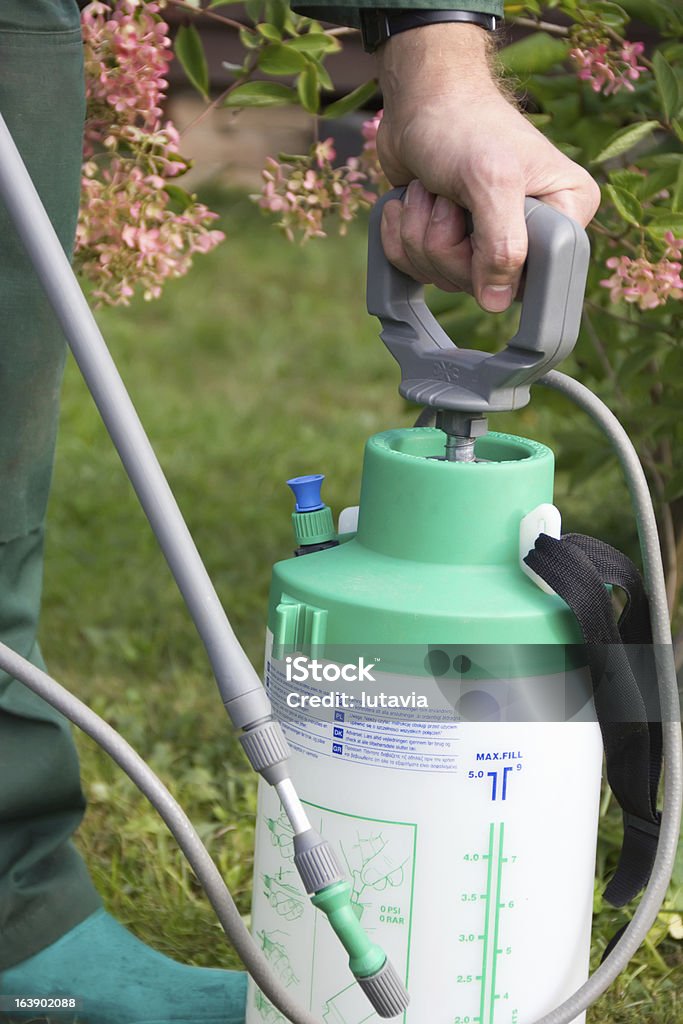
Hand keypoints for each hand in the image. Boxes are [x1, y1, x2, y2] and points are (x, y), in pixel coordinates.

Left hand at [375, 24, 600, 311]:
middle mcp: (530, 234)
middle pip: (481, 284)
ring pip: (443, 277)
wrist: (419, 99)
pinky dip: (402, 235)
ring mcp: (486, 241)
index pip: (539, 277)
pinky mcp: (450, 241)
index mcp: (565, 214)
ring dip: (419, 232)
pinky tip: (410, 201)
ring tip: (430, 190)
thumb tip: (497, 302)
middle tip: (448, 197)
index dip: (498, 264)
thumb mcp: (492, 180)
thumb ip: (502, 245)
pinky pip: (417, 269)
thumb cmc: (464, 123)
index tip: (480, 226)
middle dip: (446, 242)